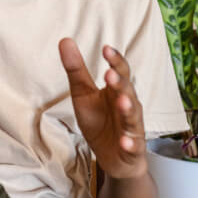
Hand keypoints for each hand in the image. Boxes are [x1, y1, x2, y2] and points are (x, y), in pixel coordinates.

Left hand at [59, 38, 146, 179]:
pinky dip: (130, 143)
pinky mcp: (132, 148)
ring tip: (121, 102)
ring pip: (133, 116)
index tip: (105, 49)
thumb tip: (64, 40)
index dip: (115, 60)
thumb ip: (76, 69)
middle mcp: (128, 105)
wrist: (112, 157)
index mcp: (117, 90)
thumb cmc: (99, 121)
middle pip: (127, 91)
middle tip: (109, 74)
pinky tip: (125, 141)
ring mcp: (132, 127)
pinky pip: (133, 145)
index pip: (120, 71)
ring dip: (128, 109)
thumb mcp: (83, 94)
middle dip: (120, 83)